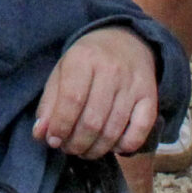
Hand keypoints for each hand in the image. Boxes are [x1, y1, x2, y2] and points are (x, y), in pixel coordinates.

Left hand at [33, 25, 158, 157]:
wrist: (127, 42)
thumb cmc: (87, 61)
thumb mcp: (62, 71)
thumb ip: (49, 103)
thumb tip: (40, 134)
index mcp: (83, 58)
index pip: (71, 99)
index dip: (60, 126)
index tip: (53, 140)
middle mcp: (111, 70)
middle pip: (92, 120)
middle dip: (77, 143)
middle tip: (68, 148)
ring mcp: (133, 84)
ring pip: (113, 130)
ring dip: (96, 149)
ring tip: (84, 151)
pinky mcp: (151, 97)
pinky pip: (139, 131)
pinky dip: (124, 146)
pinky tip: (111, 146)